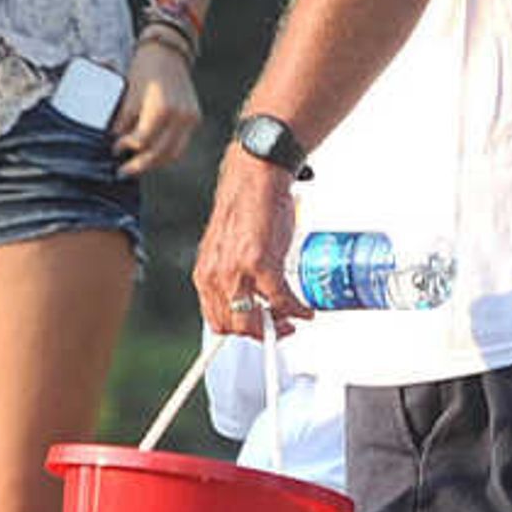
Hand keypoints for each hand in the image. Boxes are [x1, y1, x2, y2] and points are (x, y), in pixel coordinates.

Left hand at [111, 37, 201, 177]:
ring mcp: (190, 118)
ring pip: (174, 153)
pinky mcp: (195, 118)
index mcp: (162, 108)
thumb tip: (115, 140)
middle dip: (141, 165)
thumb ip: (124, 120)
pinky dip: (166, 152)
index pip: (143, 140)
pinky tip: (151, 153)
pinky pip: (181, 143)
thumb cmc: (146, 68)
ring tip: (137, 165)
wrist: (168, 51)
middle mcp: (180, 115)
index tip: (114, 150)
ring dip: (155, 163)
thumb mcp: (129, 93)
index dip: (127, 149)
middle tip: (124, 171)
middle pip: (161, 153)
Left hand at [190, 145, 303, 335]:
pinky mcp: (262, 264)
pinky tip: (305, 310)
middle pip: (235, 327)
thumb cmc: (247, 207)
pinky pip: (280, 300)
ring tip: (294, 319)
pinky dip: (296, 310)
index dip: (239, 332)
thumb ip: (231, 274)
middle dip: (261, 334)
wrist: (255, 178)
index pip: (216, 320)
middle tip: (281, 329)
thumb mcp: (227, 249)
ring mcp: (238, 272)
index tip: (258, 331)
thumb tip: (249, 299)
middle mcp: (217, 275)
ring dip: (279, 326)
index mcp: (206, 272)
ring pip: (254, 321)